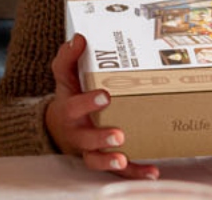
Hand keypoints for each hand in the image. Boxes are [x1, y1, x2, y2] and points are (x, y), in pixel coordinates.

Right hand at [45, 34, 158, 179]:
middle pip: (86, 139)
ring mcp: (90, 149)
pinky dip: (134, 173)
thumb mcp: (64, 76)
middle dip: (101, 137)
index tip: (105, 95)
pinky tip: (152, 171)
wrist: (59, 126)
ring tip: (124, 158)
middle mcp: (78, 132)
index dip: (88, 102)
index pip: (74, 107)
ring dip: (110, 161)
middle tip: (119, 134)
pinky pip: (117, 172)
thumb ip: (69, 57)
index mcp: (70, 111)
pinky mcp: (103, 160)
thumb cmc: (69, 95)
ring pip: (96, 160)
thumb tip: (79, 39)